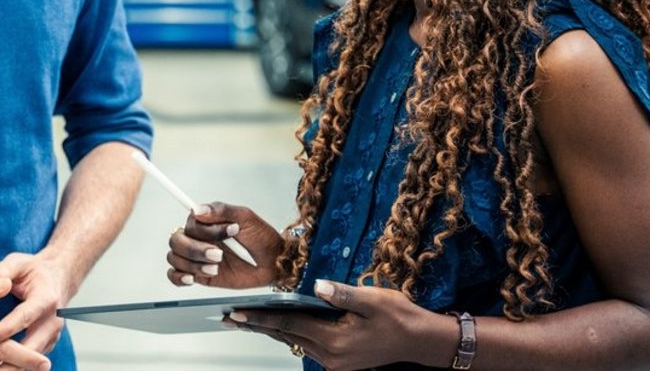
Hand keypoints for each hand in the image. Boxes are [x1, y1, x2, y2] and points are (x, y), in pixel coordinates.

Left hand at [0, 252, 71, 357]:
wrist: (57, 279)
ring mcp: (52, 335)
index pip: (25, 316)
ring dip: (13, 366)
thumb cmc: (34, 271)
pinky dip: (16, 367)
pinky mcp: (48, 345)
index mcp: (45, 298)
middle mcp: (53, 320)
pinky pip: (32, 362)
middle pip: (33, 346)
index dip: (6, 329)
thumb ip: (4, 268)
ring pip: (33, 359)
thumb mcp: (19, 262)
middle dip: (10, 357)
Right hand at [165, 202, 281, 288]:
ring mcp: (198, 257)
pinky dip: (178, 277)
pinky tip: (192, 277)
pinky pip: (174, 275)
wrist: (274, 263)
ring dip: (193, 264)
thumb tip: (197, 209)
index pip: (190, 222)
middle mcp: (199, 238)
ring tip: (215, 268)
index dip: (204, 230)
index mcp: (207, 222)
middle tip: (219, 254)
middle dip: (196, 249)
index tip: (229, 231)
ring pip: (174, 257)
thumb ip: (221, 211)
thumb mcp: (246, 218)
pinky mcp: (199, 275)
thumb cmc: (262, 238)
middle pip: (176, 240)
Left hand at [227, 279, 430, 370]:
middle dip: (258, 326)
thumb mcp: (372, 300)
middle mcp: (331, 356)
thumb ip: (342, 294)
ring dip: (272, 331)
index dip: (261, 318)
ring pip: (295, 342)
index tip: (238, 313)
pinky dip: (291, 334)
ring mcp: (335, 362)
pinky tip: (280, 325)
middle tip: (230, 317)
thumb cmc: (398, 317)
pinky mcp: (340, 361)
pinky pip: (308, 345)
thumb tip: (316, 286)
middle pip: (287, 337)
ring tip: (247, 320)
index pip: (290, 326)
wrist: (419, 341)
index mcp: (335, 341)